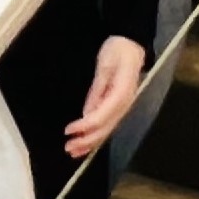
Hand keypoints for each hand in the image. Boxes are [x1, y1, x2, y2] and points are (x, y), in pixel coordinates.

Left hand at [66, 36, 147, 160]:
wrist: (131, 46)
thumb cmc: (117, 51)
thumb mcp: (104, 65)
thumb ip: (97, 90)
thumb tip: (87, 113)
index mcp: (122, 94)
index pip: (102, 116)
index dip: (84, 126)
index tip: (68, 130)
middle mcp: (124, 105)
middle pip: (105, 128)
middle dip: (86, 140)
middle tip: (67, 147)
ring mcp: (122, 108)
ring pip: (106, 131)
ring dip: (90, 143)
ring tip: (73, 151)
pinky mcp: (117, 108)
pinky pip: (106, 125)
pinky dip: (95, 136)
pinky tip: (85, 144)